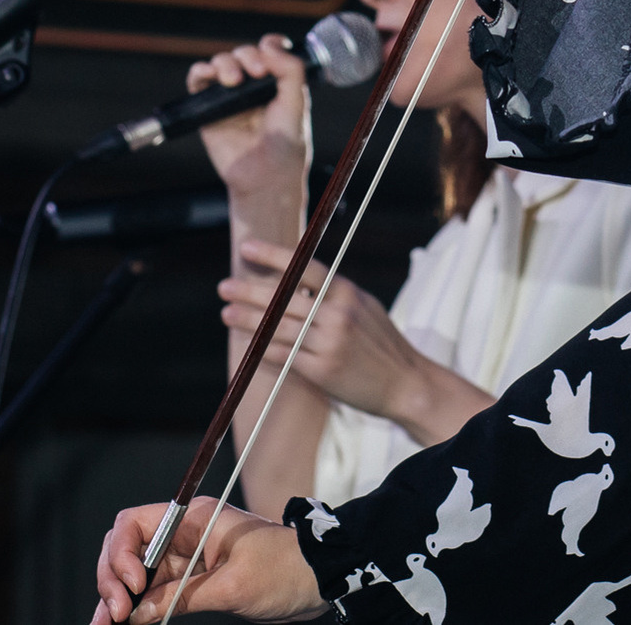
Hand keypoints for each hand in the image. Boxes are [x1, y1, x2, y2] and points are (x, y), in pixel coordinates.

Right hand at [91, 495, 324, 623]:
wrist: (317, 581)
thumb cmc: (284, 571)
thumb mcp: (233, 586)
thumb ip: (181, 597)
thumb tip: (137, 613)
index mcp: (193, 519)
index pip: (135, 524)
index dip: (121, 554)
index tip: (132, 586)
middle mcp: (182, 535)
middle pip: (126, 550)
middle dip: (113, 579)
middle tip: (113, 615)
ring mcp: (184, 559)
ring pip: (134, 576)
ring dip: (115, 599)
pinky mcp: (189, 582)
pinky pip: (152, 594)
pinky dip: (135, 609)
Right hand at [191, 37, 310, 202]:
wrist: (265, 175)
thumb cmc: (285, 143)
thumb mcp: (297, 103)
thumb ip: (291, 70)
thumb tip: (269, 45)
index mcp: (276, 82)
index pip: (270, 50)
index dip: (270, 44)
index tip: (272, 49)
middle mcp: (252, 86)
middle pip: (244, 53)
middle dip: (248, 55)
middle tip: (257, 72)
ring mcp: (229, 96)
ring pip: (220, 62)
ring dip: (225, 62)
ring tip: (234, 79)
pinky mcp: (209, 108)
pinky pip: (198, 81)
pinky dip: (200, 71)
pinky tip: (208, 74)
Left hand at [222, 240, 495, 444]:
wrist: (406, 383)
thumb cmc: (382, 343)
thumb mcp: (364, 306)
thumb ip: (332, 294)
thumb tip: (296, 278)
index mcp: (347, 293)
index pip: (304, 267)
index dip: (274, 256)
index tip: (248, 247)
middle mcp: (338, 315)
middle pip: (284, 298)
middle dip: (250, 290)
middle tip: (224, 286)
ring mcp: (329, 343)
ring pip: (278, 327)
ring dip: (248, 321)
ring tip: (227, 313)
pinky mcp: (322, 371)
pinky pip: (284, 357)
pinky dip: (263, 350)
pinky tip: (248, 346)